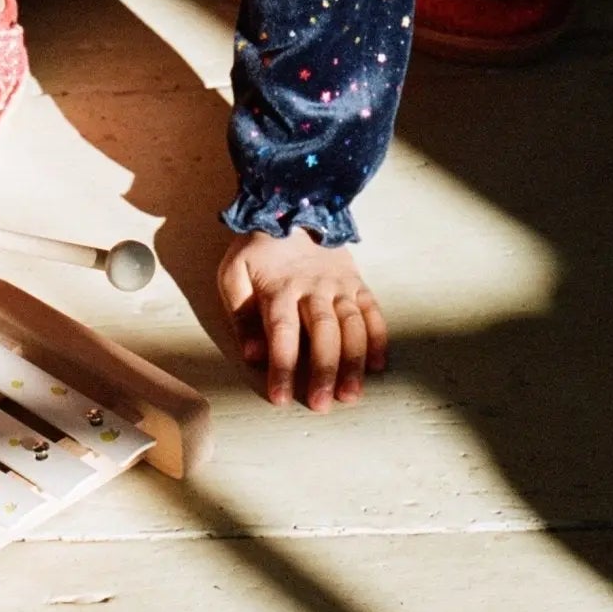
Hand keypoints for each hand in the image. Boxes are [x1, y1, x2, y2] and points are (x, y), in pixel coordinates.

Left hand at [217, 229, 387, 410]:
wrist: (292, 207)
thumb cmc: (258, 249)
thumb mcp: (233, 273)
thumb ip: (241, 314)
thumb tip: (252, 355)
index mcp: (279, 289)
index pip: (281, 333)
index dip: (281, 367)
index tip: (280, 399)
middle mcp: (313, 289)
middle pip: (322, 333)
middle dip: (322, 371)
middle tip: (322, 404)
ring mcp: (339, 285)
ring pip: (351, 326)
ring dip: (353, 362)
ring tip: (352, 394)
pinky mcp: (356, 282)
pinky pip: (372, 311)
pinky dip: (379, 338)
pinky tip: (379, 365)